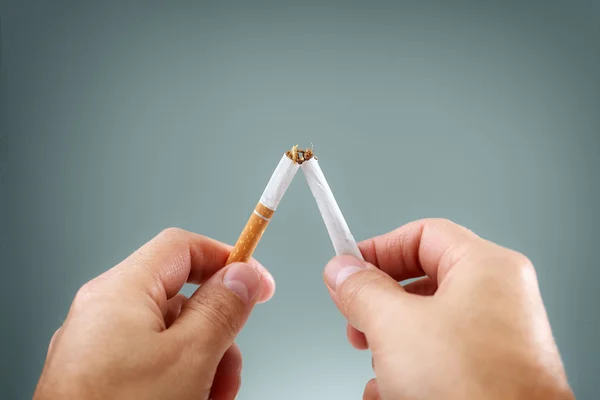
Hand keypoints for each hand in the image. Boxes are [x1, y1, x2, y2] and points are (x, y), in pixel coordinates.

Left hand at [34, 228, 275, 399]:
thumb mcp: (189, 358)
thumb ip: (221, 309)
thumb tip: (242, 275)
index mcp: (119, 292)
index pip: (182, 247)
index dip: (226, 258)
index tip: (258, 283)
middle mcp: (103, 313)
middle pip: (180, 299)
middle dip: (216, 332)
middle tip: (230, 366)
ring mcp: (98, 348)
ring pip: (170, 337)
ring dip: (203, 363)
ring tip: (211, 397)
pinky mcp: (99, 378)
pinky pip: (150, 363)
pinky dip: (177, 379)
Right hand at [324, 219, 573, 399]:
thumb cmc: (474, 388)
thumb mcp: (395, 326)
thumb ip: (362, 290)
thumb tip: (342, 270)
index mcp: (486, 268)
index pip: (422, 234)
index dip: (379, 248)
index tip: (348, 268)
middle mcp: (498, 298)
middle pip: (422, 280)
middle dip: (379, 304)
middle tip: (355, 319)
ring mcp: (497, 338)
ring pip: (427, 324)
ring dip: (389, 344)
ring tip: (374, 366)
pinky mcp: (491, 373)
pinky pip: (441, 357)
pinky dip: (410, 370)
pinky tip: (389, 392)